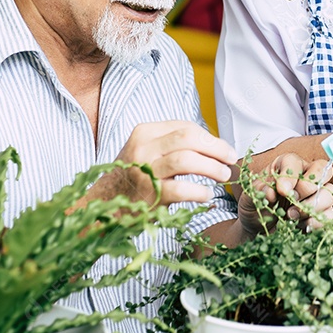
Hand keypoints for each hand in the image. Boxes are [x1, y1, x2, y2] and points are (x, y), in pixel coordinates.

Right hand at [91, 121, 236, 206]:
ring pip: (187, 159)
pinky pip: (182, 189)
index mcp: (145, 132)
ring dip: (212, 167)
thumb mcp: (146, 151)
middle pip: (189, 138)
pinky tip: (207, 194)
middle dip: (216, 148)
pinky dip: (200, 191)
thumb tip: (215, 146)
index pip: (186, 128)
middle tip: (231, 160)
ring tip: (224, 176)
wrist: (102, 205)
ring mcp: (144, 170)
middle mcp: (143, 147)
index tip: (224, 150)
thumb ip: (173, 144)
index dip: (210, 138)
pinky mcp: (149, 194)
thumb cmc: (133, 177)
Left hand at [237, 154, 332, 233]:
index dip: (291, 176)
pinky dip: (316, 223)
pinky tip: (300, 226)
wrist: (257, 227)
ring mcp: (317, 194)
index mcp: (287, 165)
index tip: (281, 190)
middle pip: (323, 172)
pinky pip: (330, 216)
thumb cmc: (255, 205)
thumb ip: (259, 191)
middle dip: (307, 189)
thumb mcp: (250, 196)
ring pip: (330, 194)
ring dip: (312, 207)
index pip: (297, 162)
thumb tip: (271, 191)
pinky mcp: (321, 213)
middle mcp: (306, 175)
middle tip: (291, 202)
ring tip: (291, 216)